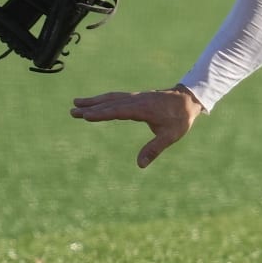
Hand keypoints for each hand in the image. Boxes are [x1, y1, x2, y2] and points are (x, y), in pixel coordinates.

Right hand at [71, 85, 201, 167]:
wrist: (189, 99)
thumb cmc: (180, 118)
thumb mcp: (171, 135)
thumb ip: (155, 149)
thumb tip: (140, 165)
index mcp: (143, 108)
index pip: (118, 110)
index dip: (102, 113)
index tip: (86, 115)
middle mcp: (136, 100)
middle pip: (110, 103)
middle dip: (91, 107)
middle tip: (72, 111)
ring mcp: (136, 97)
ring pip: (111, 98)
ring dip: (94, 101)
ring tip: (77, 103)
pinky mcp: (136, 98)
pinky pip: (116, 98)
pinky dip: (104, 99)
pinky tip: (96, 102)